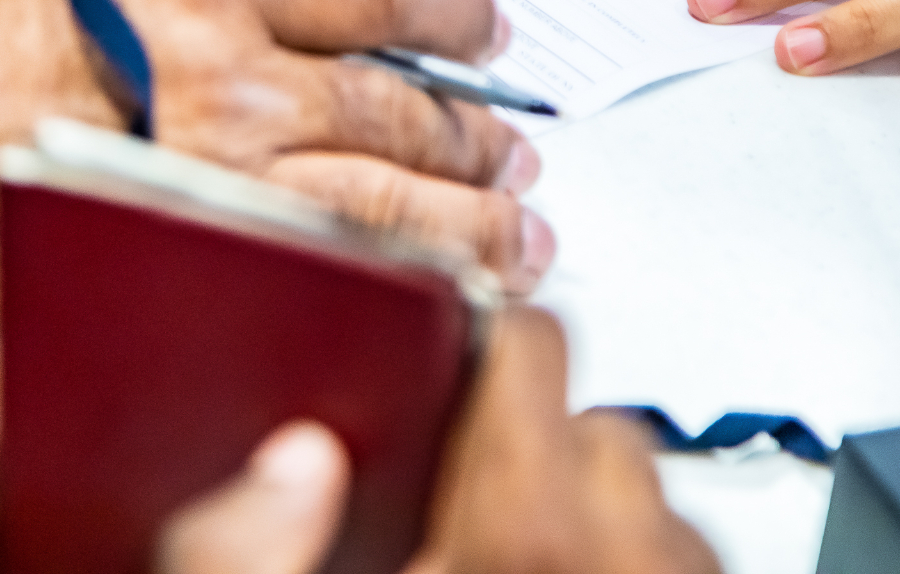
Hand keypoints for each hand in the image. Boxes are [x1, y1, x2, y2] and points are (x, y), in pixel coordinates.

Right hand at [0, 0, 553, 326]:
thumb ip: (168, 18)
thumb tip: (243, 57)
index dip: (446, 5)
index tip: (481, 23)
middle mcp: (235, 82)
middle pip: (404, 107)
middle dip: (473, 135)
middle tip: (510, 155)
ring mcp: (227, 186)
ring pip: (395, 202)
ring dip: (472, 220)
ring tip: (513, 235)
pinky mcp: (200, 269)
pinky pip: (332, 281)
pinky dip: (404, 293)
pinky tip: (438, 298)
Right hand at [158, 309, 718, 573]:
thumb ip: (243, 554)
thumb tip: (292, 460)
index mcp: (516, 541)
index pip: (531, 351)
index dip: (479, 347)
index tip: (451, 365)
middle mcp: (623, 567)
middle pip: (596, 425)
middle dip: (538, 453)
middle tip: (470, 513)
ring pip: (656, 508)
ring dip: (599, 526)